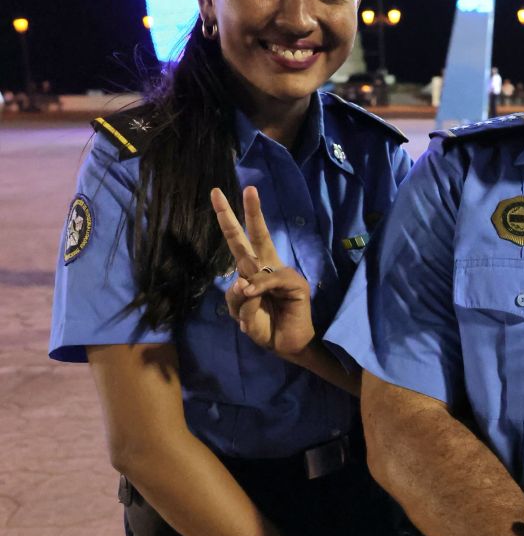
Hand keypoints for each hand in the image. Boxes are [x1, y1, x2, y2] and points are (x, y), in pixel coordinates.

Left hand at [211, 185, 314, 355]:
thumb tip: (243, 281)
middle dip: (252, 211)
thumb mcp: (242, 316)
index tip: (216, 194)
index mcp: (253, 271)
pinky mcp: (295, 284)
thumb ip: (238, 299)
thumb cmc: (265, 328)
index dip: (227, 219)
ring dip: (250, 282)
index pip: (239, 241)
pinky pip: (272, 279)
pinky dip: (260, 288)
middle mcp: (268, 267)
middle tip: (250, 188)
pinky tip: (254, 296)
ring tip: (248, 299)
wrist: (287, 347)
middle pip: (258, 234)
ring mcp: (283, 274)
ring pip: (261, 261)